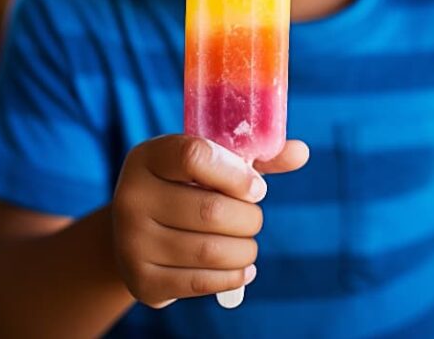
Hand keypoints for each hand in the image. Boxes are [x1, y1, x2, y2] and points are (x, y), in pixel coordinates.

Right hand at [111, 134, 308, 307]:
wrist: (136, 233)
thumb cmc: (185, 188)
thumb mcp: (209, 164)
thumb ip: (252, 157)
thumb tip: (301, 152)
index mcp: (148, 156)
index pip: (195, 156)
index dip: (236, 174)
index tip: (256, 187)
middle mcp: (132, 196)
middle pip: (210, 210)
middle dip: (248, 218)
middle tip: (253, 218)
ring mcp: (132, 241)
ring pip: (210, 250)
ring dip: (245, 249)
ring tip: (247, 243)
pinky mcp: (142, 280)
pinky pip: (201, 282)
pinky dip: (233, 276)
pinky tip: (241, 267)